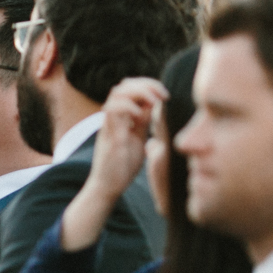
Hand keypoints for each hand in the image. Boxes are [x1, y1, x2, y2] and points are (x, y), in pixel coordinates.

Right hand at [89, 78, 166, 199]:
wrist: (107, 188)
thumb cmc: (122, 167)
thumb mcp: (139, 140)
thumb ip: (144, 123)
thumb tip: (157, 107)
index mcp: (121, 119)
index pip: (131, 89)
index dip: (148, 85)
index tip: (165, 95)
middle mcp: (113, 118)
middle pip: (124, 85)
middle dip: (146, 84)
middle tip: (163, 96)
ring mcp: (109, 125)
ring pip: (117, 92)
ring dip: (138, 92)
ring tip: (154, 102)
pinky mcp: (109, 135)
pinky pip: (113, 110)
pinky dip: (129, 107)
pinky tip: (141, 116)